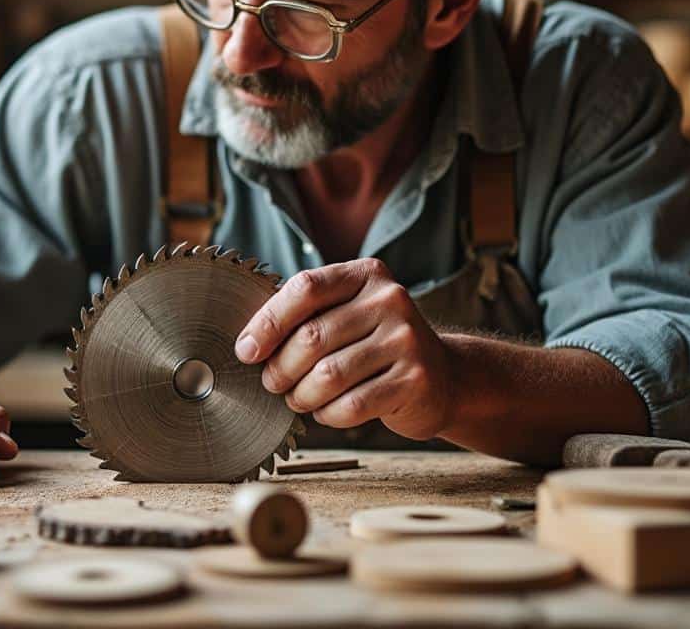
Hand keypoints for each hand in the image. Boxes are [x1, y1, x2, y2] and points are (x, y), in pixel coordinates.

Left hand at [234, 258, 457, 439]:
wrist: (443, 375)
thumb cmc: (376, 344)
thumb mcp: (348, 313)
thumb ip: (306, 315)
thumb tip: (247, 343)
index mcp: (366, 275)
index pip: (305, 289)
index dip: (268, 322)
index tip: (246, 350)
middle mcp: (390, 300)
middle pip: (312, 337)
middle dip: (281, 368)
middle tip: (273, 383)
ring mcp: (406, 339)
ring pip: (328, 376)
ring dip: (301, 395)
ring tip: (298, 398)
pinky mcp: (414, 379)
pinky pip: (351, 405)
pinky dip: (327, 414)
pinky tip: (327, 411)